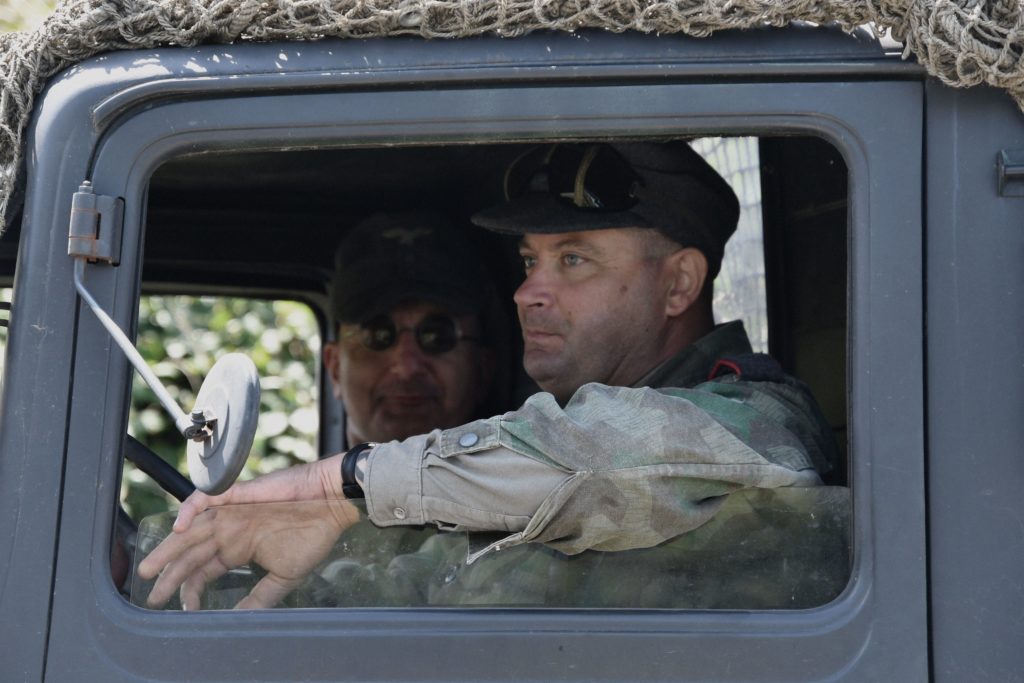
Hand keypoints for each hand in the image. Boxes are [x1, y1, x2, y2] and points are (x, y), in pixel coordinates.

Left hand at [138, 455, 358, 609]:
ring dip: (169, 547)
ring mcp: (232, 511)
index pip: (204, 570)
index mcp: (239, 548)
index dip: (190, 589)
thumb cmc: (313, 536)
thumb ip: (260, 597)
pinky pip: (208, 497)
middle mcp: (230, 530)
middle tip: (152, 594)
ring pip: (191, 529)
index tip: (185, 608)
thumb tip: (239, 620)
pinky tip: (180, 526)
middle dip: (169, 573)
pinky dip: (191, 509)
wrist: (332, 505)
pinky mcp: (238, 493)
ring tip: (150, 567)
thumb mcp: (284, 577)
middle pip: (190, 553)